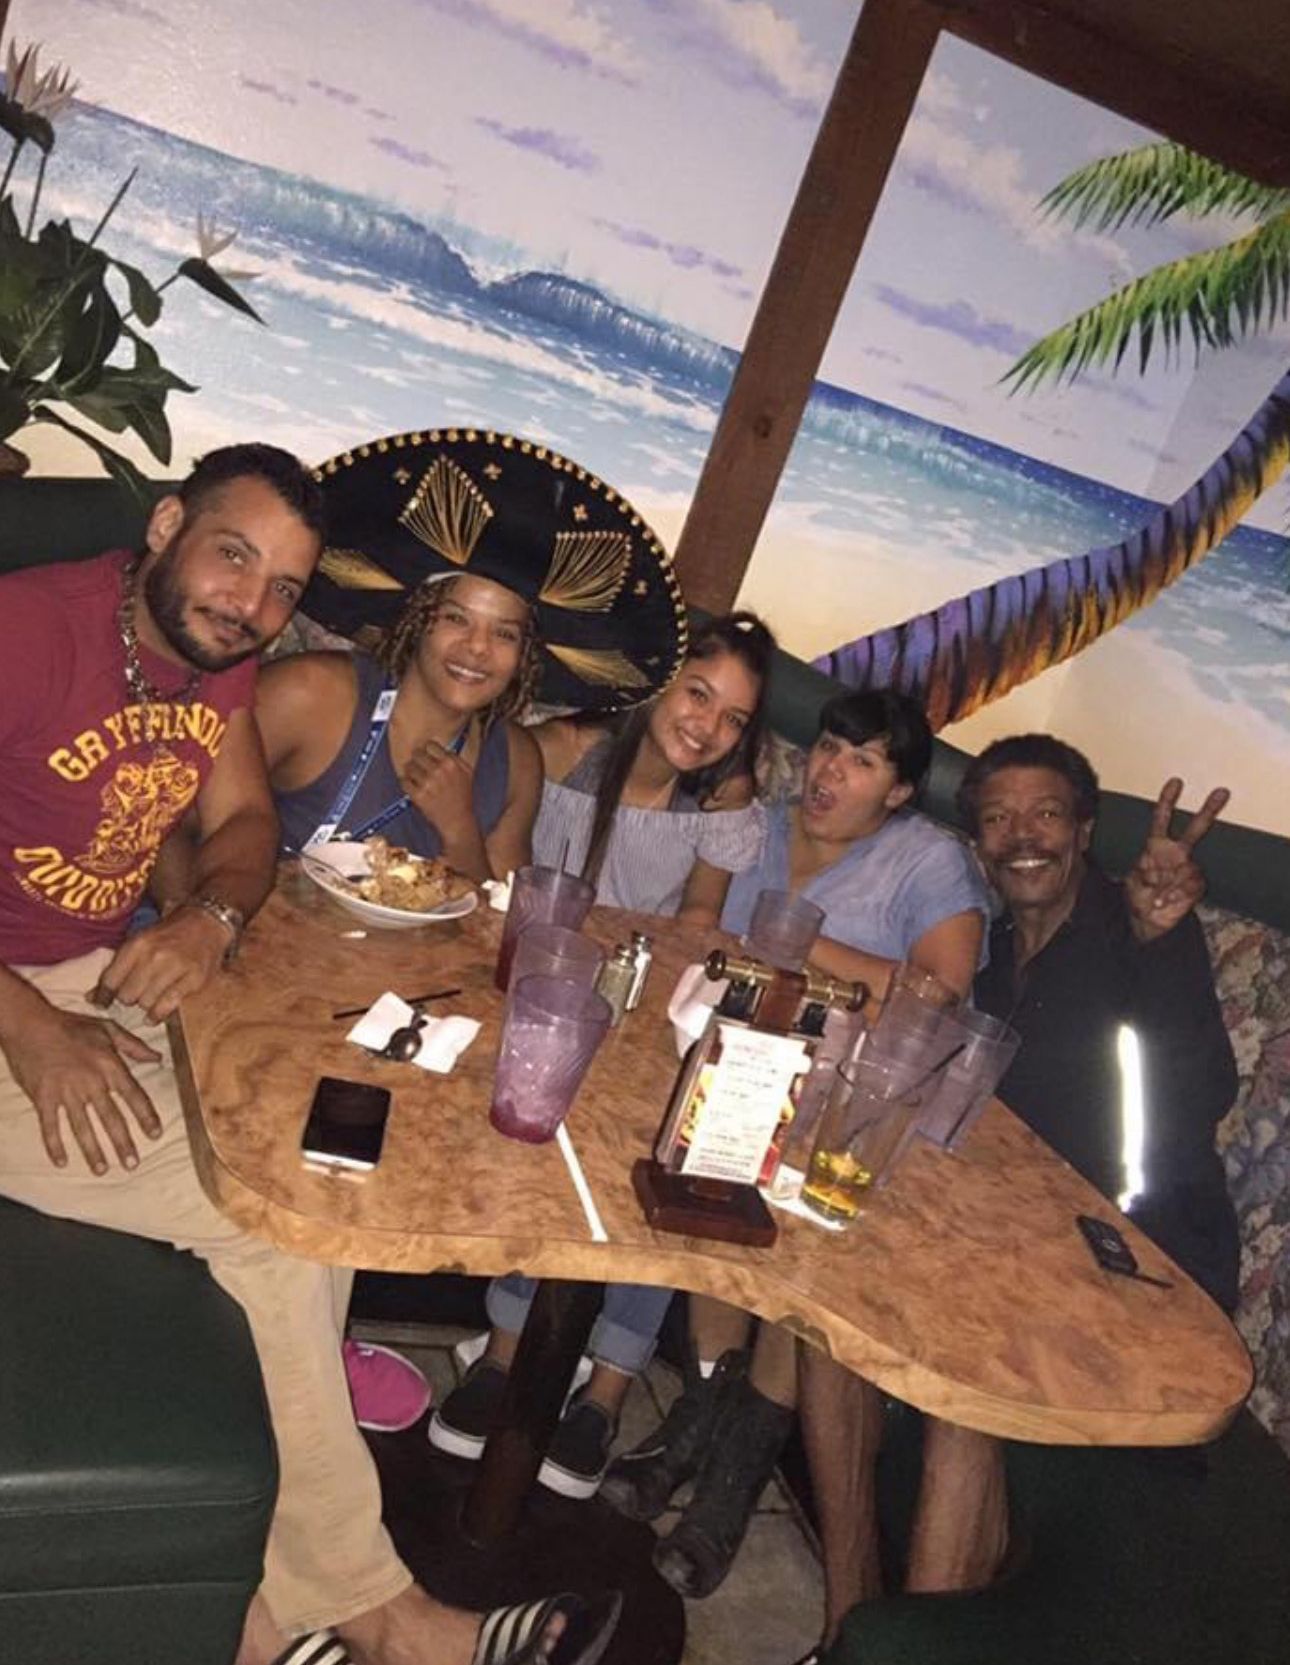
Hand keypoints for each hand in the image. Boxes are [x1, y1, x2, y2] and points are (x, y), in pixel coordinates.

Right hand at [1, 1002, 161, 1173]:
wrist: (30, 1023)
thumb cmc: (70, 1025)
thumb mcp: (107, 1029)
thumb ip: (134, 1046)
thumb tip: (158, 1059)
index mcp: (109, 1066)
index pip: (134, 1096)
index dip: (146, 1116)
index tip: (155, 1134)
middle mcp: (91, 1082)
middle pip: (111, 1118)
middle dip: (123, 1143)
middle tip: (131, 1164)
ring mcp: (65, 1092)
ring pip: (82, 1127)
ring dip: (93, 1150)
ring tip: (102, 1170)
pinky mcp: (42, 1097)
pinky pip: (49, 1126)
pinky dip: (54, 1145)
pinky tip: (62, 1161)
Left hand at [93, 906, 230, 1020]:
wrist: (208, 921)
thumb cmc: (170, 932)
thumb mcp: (140, 940)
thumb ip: (117, 967)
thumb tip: (91, 997)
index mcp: (137, 944)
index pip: (111, 980)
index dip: (104, 995)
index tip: (102, 1003)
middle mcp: (154, 956)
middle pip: (127, 995)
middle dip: (127, 998)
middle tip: (134, 994)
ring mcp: (175, 968)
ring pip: (145, 1002)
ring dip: (144, 1004)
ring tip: (149, 997)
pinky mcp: (193, 979)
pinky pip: (167, 1005)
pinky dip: (157, 1014)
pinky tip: (154, 1016)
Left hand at [402, 741, 476, 840]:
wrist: (457, 820)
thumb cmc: (463, 797)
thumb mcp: (467, 773)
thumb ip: (455, 757)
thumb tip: (440, 746)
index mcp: (451, 763)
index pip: (430, 745)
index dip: (426, 750)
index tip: (426, 755)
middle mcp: (439, 771)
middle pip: (417, 754)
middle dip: (417, 760)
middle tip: (419, 767)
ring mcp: (427, 783)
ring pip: (408, 767)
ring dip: (410, 772)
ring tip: (416, 778)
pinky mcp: (418, 795)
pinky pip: (403, 782)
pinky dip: (406, 783)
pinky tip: (412, 787)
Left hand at [1125, 778, 1228, 941]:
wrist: (1147, 920)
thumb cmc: (1137, 895)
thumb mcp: (1128, 877)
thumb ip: (1132, 865)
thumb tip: (1128, 854)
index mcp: (1156, 847)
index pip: (1162, 819)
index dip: (1168, 801)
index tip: (1175, 782)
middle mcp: (1176, 854)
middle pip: (1195, 829)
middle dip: (1209, 810)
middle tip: (1222, 791)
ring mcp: (1187, 869)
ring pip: (1188, 867)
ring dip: (1169, 884)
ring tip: (1156, 896)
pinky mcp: (1195, 886)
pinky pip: (1190, 885)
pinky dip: (1176, 894)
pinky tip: (1165, 901)